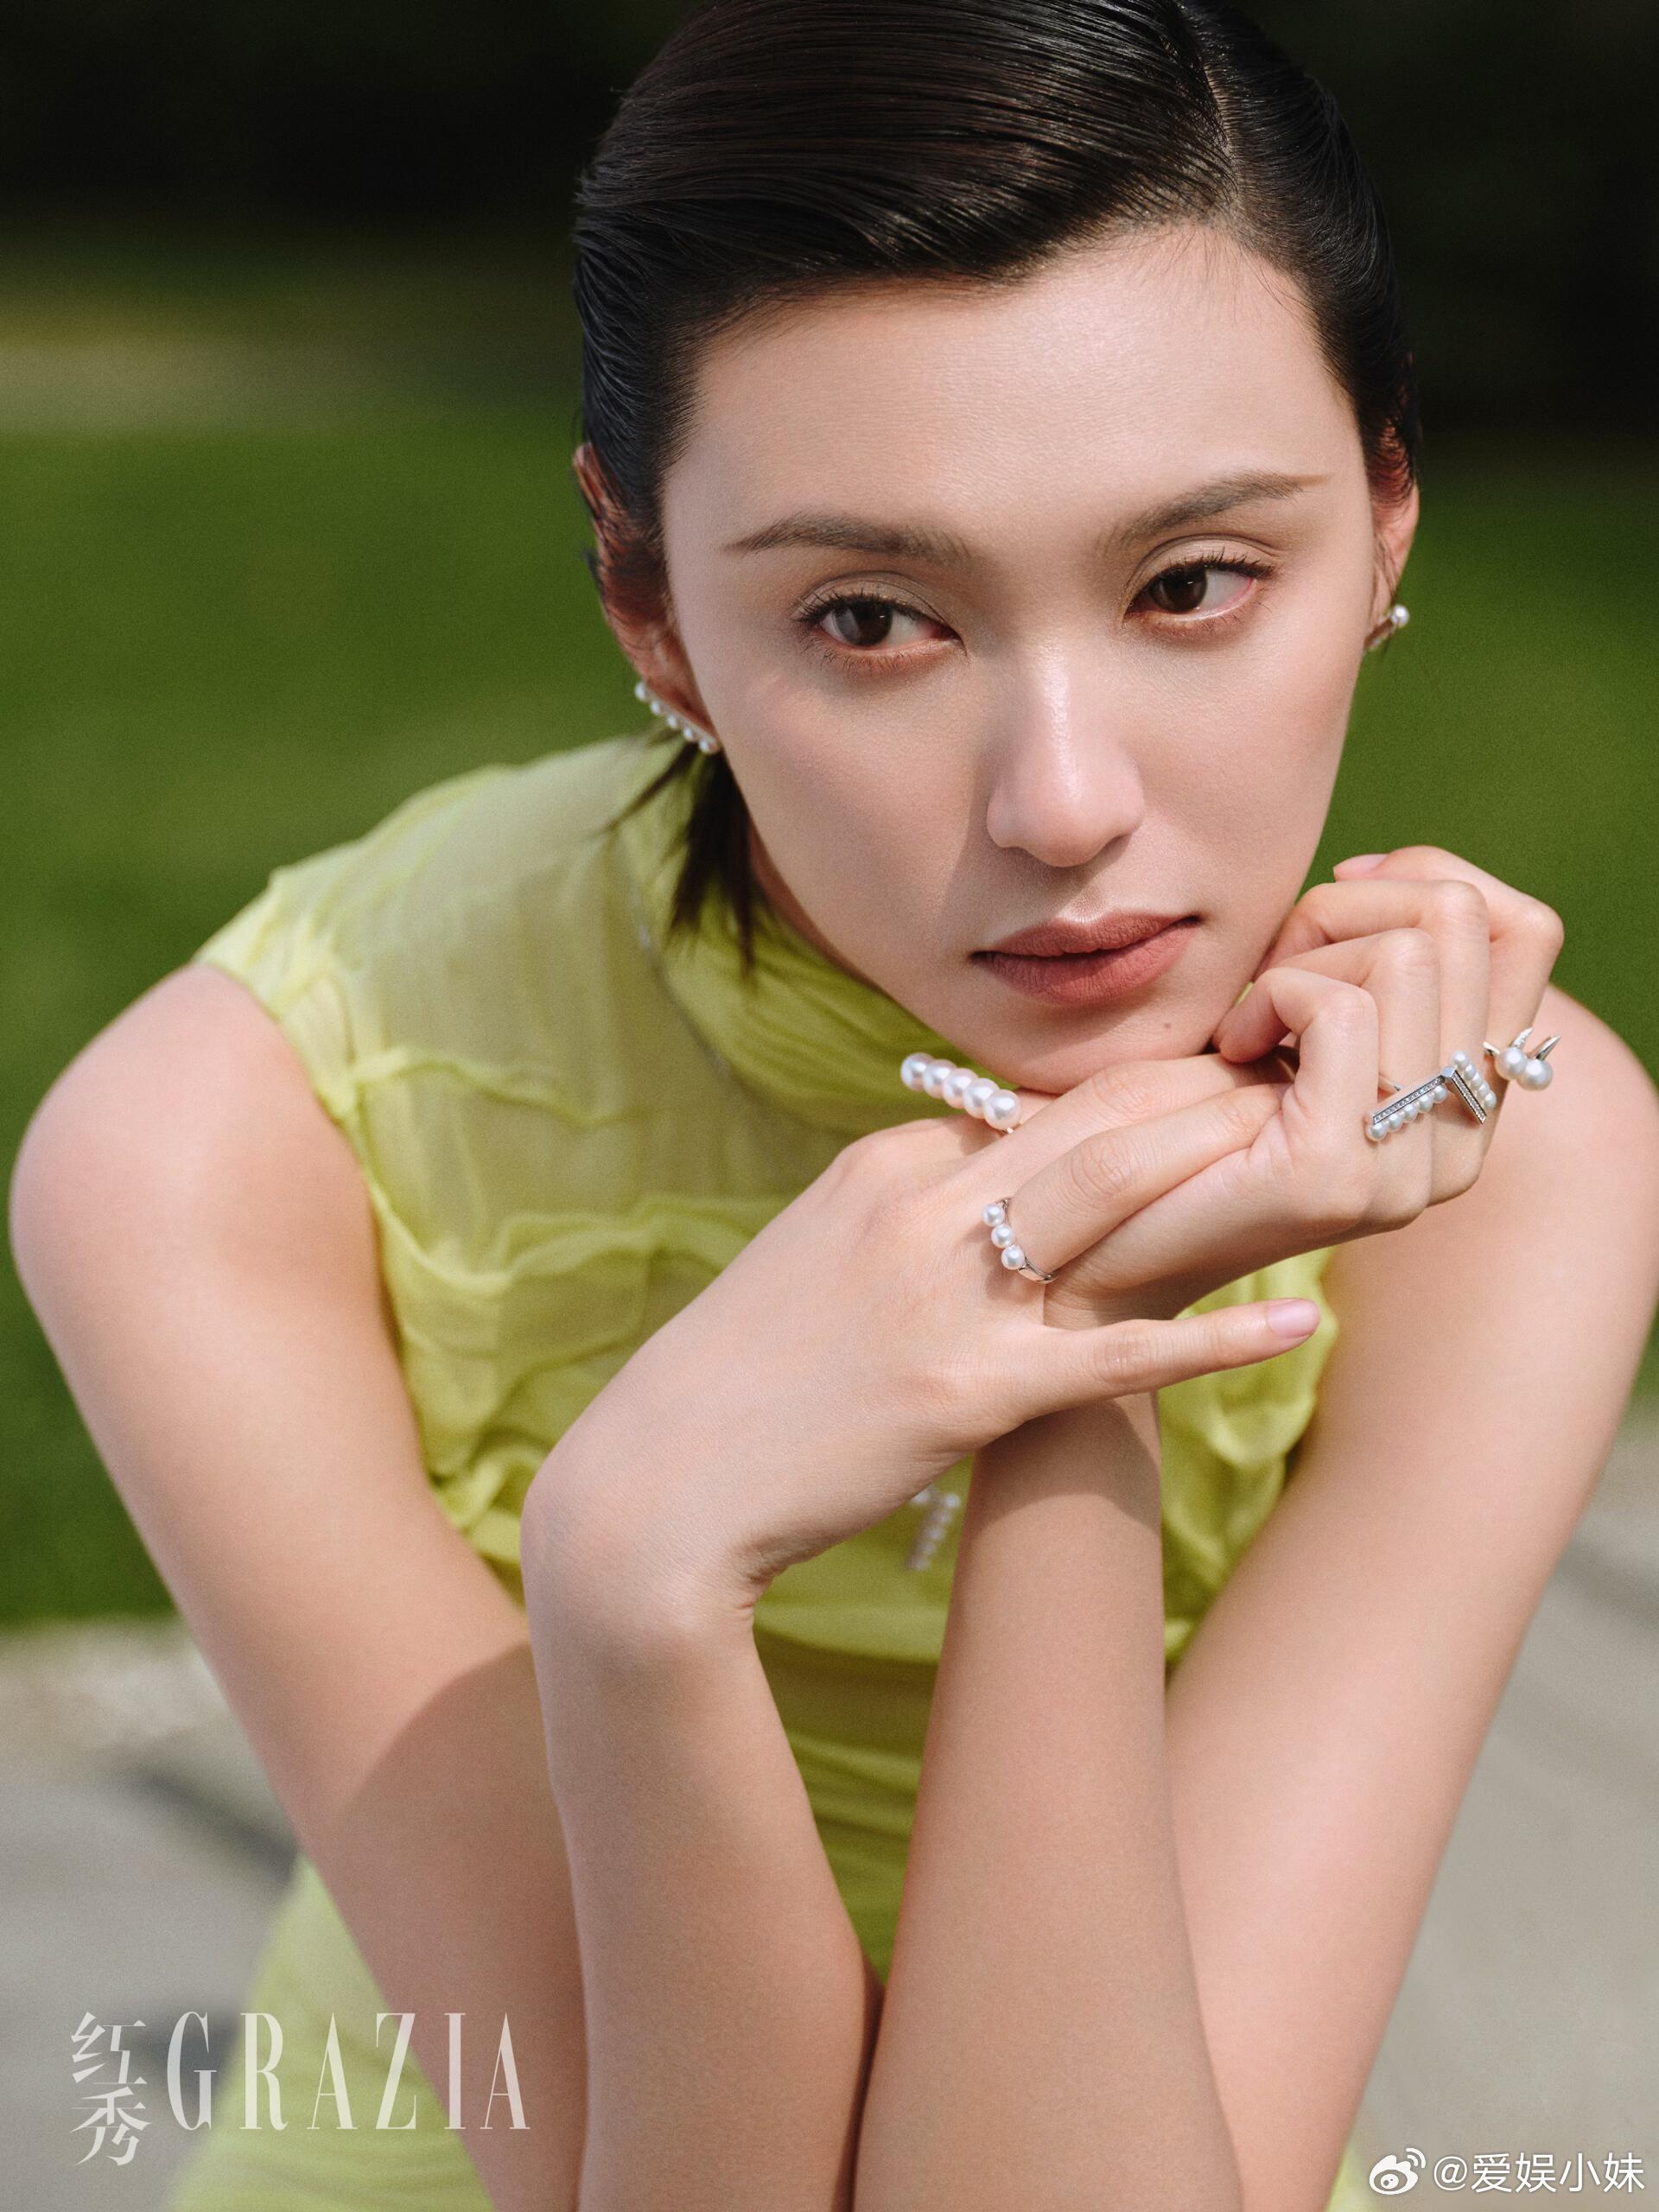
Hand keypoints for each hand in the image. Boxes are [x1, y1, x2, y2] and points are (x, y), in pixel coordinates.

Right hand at [524, 1076, 1318, 1621]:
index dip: (1136, 1088)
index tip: (1215, 1076)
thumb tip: (989, 1188)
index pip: (1031, 1105)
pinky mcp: (964, 1390)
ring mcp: (941, 1294)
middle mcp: (915, 1204)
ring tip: (1317, 1140)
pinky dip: (1214, 1339)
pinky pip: (1113, 1352)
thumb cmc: (740, 1382)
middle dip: (1200, 1092)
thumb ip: (904, 1212)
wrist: (657, 1489)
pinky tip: (1298, 1325)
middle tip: (1298, 1070)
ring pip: (1110, 1200)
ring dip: (1220, 1164)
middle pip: (1089, 1123)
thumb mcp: (816, 1259)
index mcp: (881, 1166)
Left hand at [956, 844, 1564, 1333]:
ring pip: (1406, 954)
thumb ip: (1372, 970)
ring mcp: (1407, 1164)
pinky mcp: (1336, 1171)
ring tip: (1249, 1023)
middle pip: (1459, 920)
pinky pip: (1337, 1007)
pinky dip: (1271, 997)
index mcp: (1469, 1101)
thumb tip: (1394, 875)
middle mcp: (1461, 1140)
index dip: (1424, 879)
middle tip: (1271, 975)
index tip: (1326, 913)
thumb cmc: (1184, 1122)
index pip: (1526, 929)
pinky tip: (1231, 1048)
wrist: (1103, 1249)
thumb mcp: (1299, 1030)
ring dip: (1302, 957)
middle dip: (1346, 911)